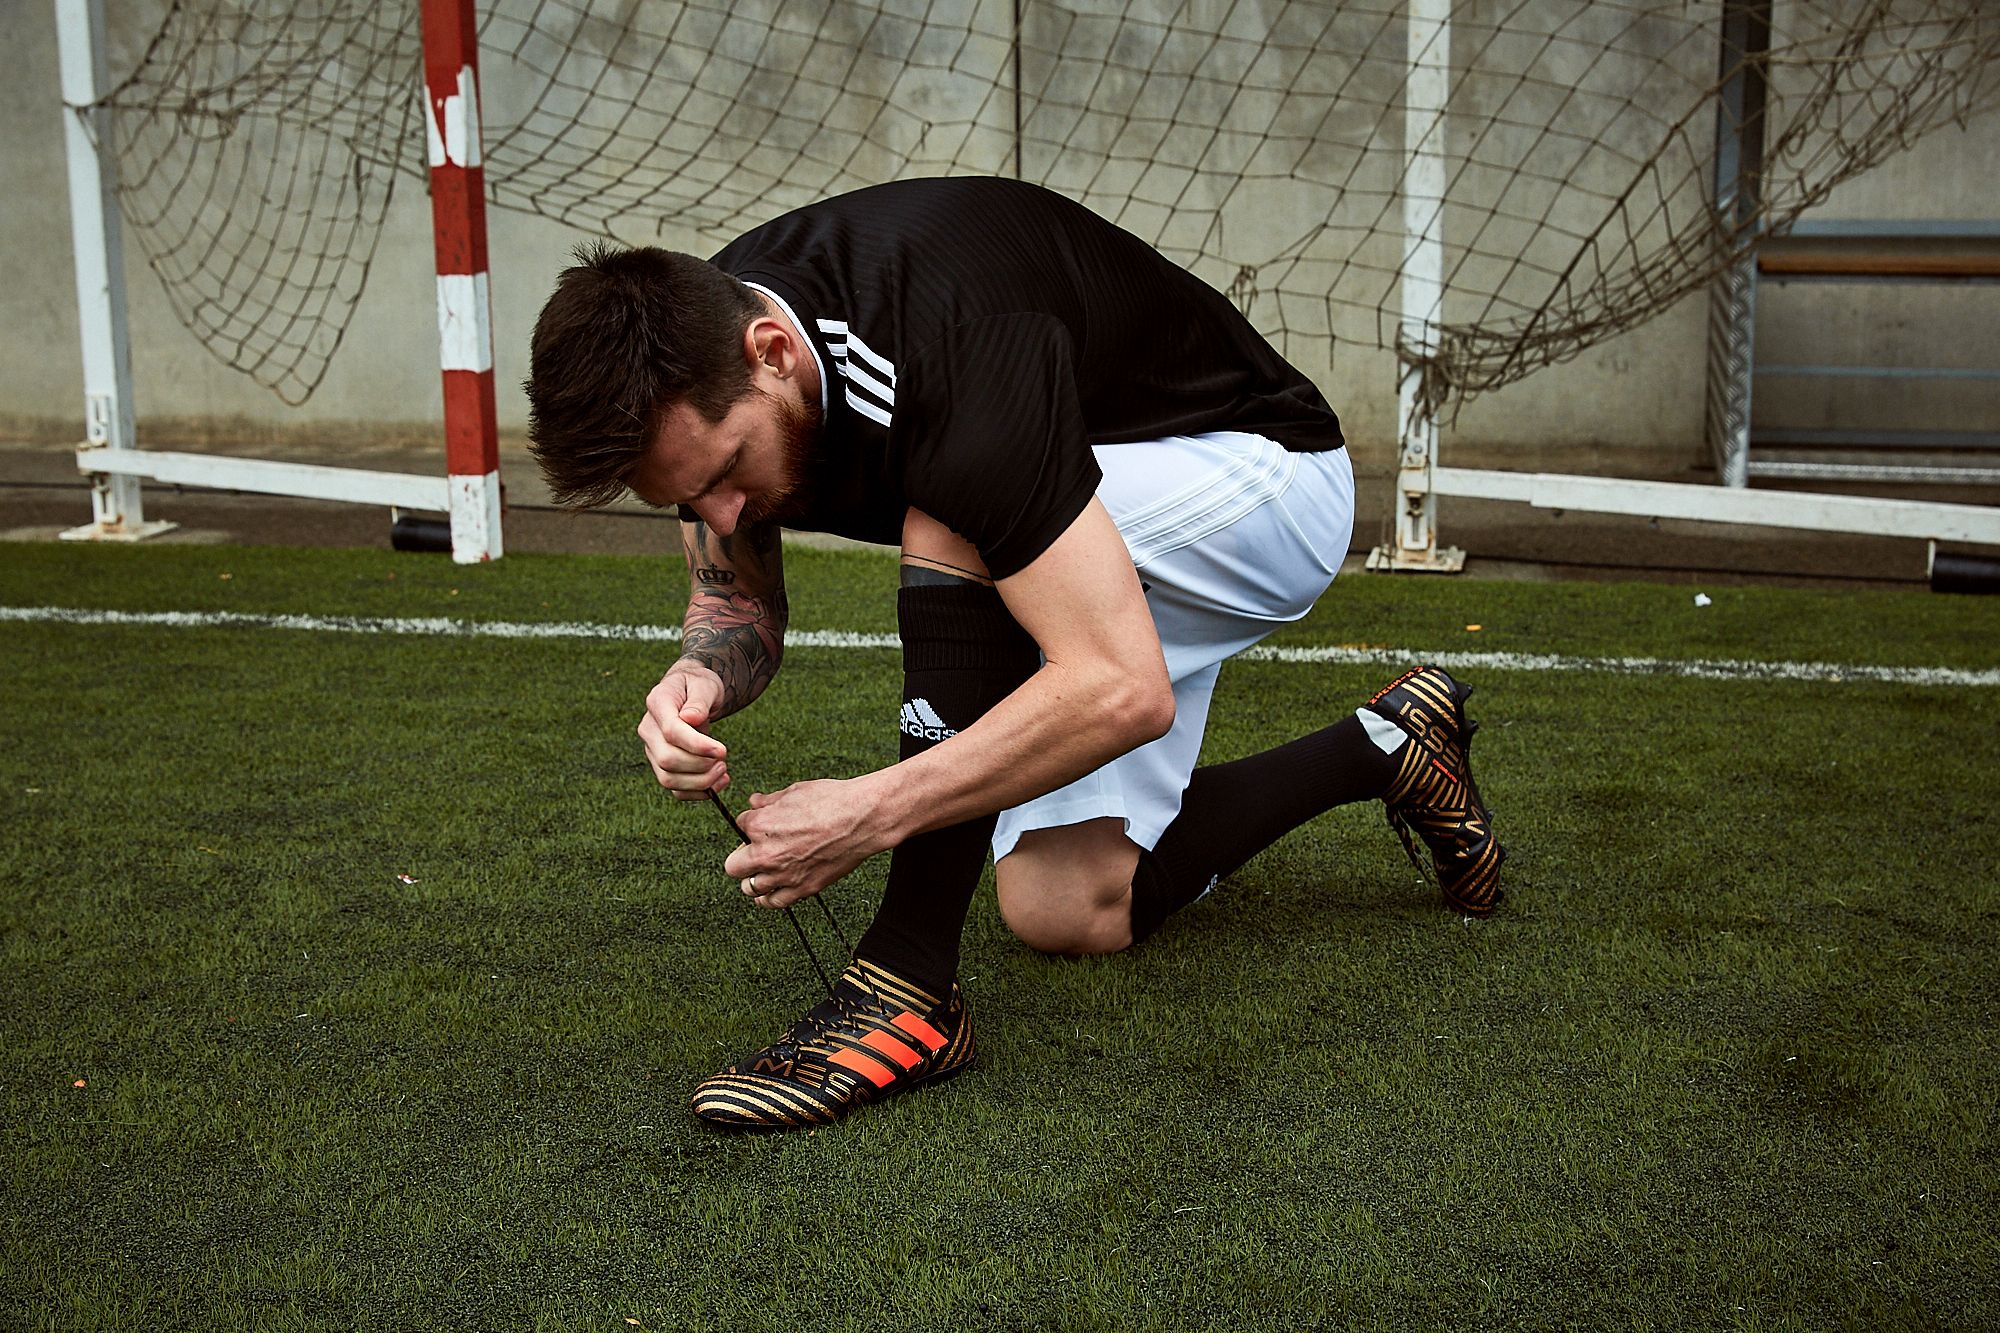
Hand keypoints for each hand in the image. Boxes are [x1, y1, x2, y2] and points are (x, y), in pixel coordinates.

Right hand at [638, 664, 730, 798]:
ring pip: (668, 779)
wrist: (692, 693)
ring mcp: (652, 749)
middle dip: (700, 766)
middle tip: (724, 761)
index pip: (671, 731)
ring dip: (700, 782)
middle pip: (667, 760)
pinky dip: (696, 793)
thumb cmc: (699, 686)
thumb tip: (690, 718)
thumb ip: (699, 700)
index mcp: (657, 703)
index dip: (697, 745)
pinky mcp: (661, 765)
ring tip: (723, 772)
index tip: (722, 750)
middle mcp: (649, 729)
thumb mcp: (705, 684)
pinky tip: (717, 783)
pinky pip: (674, 789)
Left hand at [723, 779, 892, 908]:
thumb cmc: (832, 800)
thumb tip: (755, 802)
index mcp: (760, 825)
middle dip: (742, 856)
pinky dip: (769, 897)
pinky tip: (772, 890)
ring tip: (763, 872)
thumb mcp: (795, 791)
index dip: (751, 824)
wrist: (862, 819)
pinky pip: (773, 902)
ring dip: (753, 879)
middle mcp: (766, 853)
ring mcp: (783, 875)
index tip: (762, 824)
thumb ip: (769, 800)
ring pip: (749, 888)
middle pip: (733, 866)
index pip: (739, 826)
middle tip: (754, 851)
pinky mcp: (802, 888)